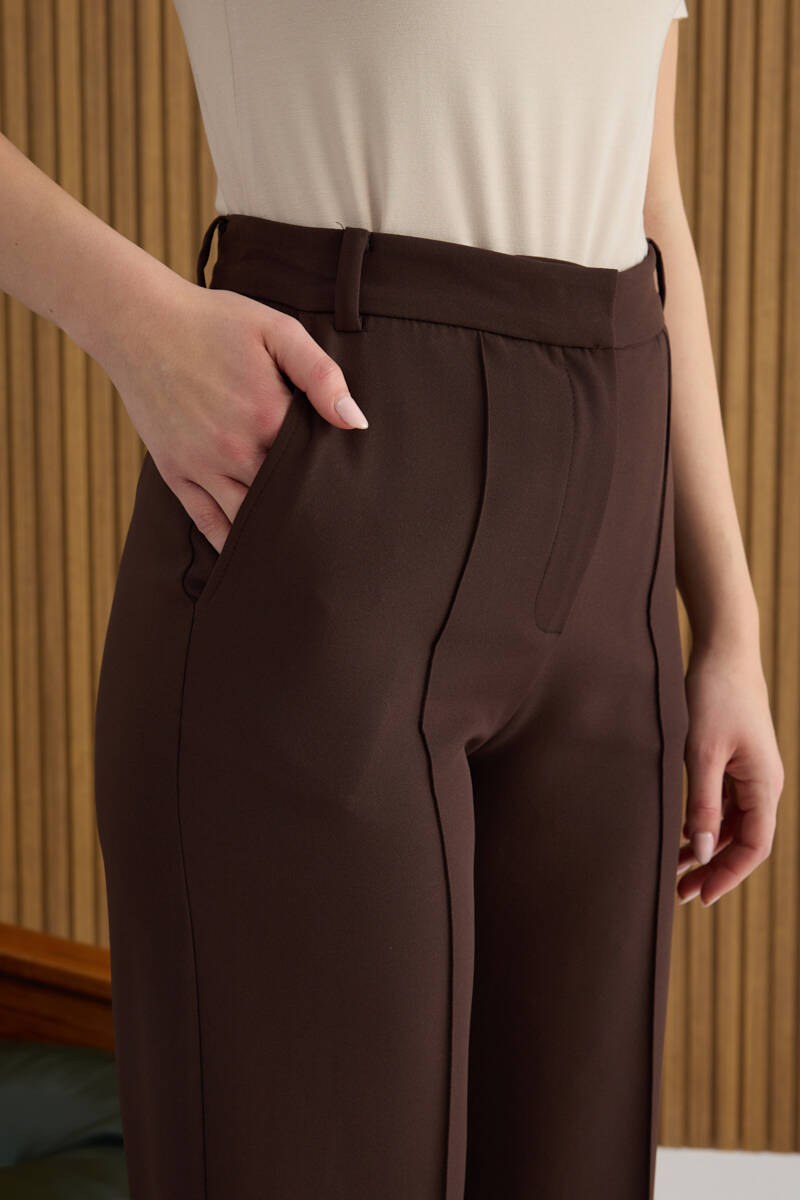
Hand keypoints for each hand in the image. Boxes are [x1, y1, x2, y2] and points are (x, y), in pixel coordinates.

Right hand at [102, 274, 368, 553]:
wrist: (139, 322)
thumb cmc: (214, 321)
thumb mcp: (276, 331)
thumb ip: (321, 374)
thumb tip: (356, 422)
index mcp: (268, 415)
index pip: (316, 464)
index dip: (335, 476)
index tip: (353, 488)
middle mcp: (236, 450)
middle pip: (287, 499)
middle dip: (310, 513)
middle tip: (337, 532)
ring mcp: (203, 466)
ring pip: (249, 520)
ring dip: (275, 535)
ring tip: (303, 552)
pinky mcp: (176, 474)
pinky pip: (208, 523)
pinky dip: (232, 544)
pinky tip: (254, 556)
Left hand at [676, 638, 783, 906]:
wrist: (723, 651)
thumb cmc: (713, 695)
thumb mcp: (701, 752)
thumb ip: (703, 804)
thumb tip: (703, 852)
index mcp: (765, 784)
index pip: (754, 846)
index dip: (728, 875)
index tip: (700, 896)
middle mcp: (764, 783)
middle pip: (745, 841)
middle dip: (715, 869)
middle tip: (680, 894)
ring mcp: (751, 772)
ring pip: (734, 824)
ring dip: (708, 849)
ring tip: (675, 871)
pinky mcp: (736, 761)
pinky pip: (726, 804)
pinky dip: (706, 823)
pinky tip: (682, 835)